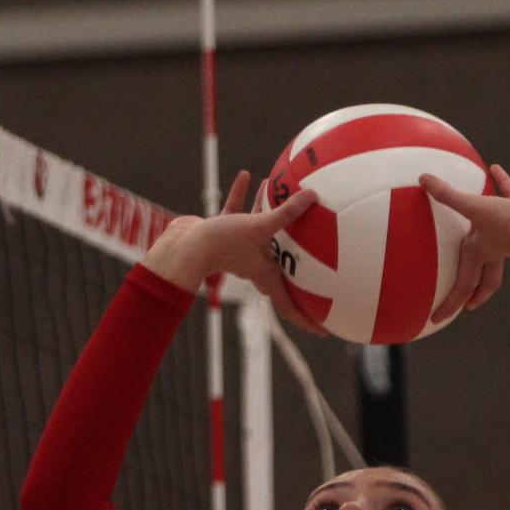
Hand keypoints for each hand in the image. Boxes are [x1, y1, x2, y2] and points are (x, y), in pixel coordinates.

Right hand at [141, 170, 325, 333]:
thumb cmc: (222, 244)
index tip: (325, 332)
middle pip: (280, 267)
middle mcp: (254, 264)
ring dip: (269, 214)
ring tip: (279, 194)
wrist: (184, 243)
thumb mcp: (260, 227)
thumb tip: (312, 196)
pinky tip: (247, 176)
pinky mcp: (222, 232)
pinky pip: (237, 211)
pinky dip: (242, 196)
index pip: (290, 306)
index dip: (308, 320)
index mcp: (265, 275)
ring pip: (259, 231)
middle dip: (295, 263)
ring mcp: (238, 248)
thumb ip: (287, 213)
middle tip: (316, 261)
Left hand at [418, 164, 509, 322]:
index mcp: (480, 252)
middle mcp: (494, 246)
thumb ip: (447, 195)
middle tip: (466, 303)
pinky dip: (503, 182)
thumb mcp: (473, 208)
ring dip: (486, 238)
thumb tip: (422, 179)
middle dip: (474, 291)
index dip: (449, 304)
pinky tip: (495, 168)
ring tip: (478, 235)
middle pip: (482, 276)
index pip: (462, 285)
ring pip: (497, 240)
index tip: (437, 320)